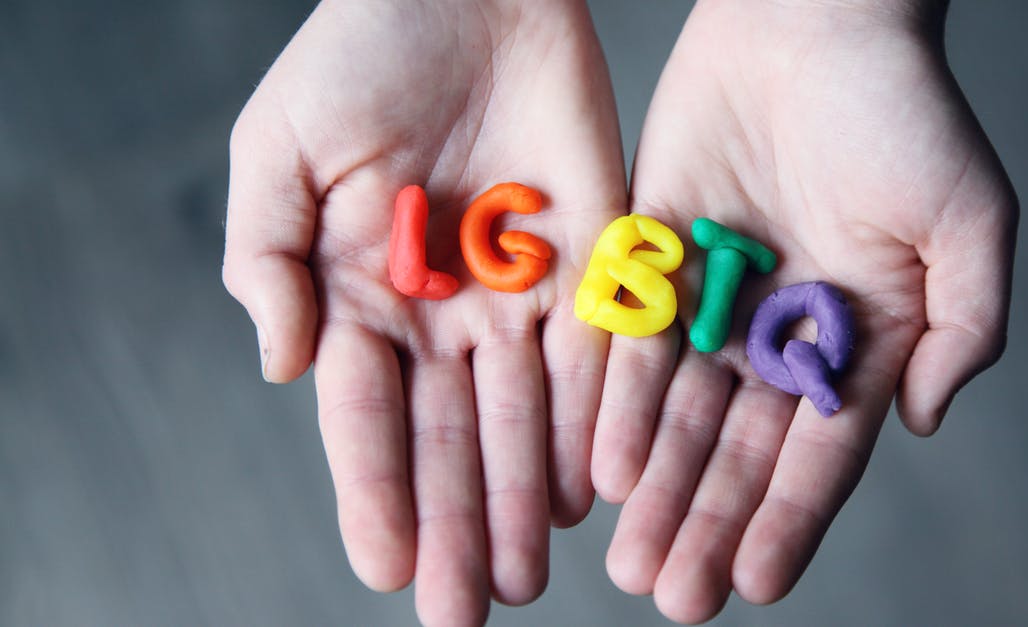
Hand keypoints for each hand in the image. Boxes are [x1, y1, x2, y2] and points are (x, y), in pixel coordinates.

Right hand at [222, 1, 623, 623]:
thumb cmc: (359, 56)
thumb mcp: (280, 149)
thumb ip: (268, 259)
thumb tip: (285, 368)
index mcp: (362, 296)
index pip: (367, 415)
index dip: (375, 490)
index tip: (387, 566)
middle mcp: (444, 313)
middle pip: (451, 436)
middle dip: (457, 522)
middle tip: (466, 610)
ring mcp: (520, 292)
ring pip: (526, 414)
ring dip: (526, 495)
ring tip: (527, 573)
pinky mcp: (593, 260)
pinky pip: (596, 353)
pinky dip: (594, 418)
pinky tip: (594, 486)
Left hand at [591, 0, 1016, 621]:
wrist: (812, 19)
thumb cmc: (903, 110)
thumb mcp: (969, 221)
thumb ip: (965, 329)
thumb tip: (922, 424)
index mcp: (858, 337)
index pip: (820, 449)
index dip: (789, 517)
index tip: (755, 581)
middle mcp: (780, 332)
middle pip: (738, 448)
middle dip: (707, 521)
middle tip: (675, 594)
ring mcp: (714, 299)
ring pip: (679, 412)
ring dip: (657, 486)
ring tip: (632, 556)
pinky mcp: (654, 257)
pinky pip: (632, 342)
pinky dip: (619, 403)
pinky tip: (604, 464)